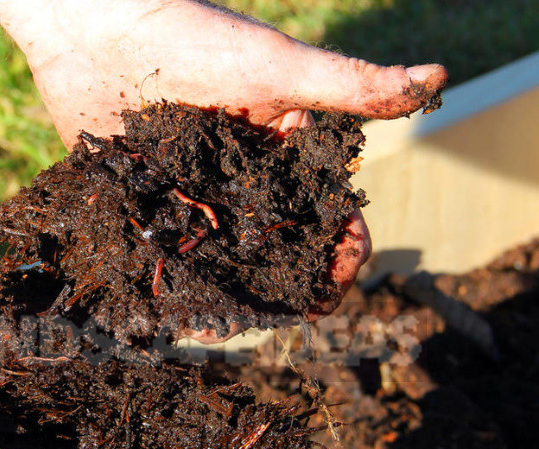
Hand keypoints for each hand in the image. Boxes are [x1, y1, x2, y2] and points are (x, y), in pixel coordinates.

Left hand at [0, 0, 445, 336]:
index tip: (335, 290)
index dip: (342, 255)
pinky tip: (183, 315)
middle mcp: (246, 183)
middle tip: (288, 316)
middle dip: (290, 287)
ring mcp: (199, 198)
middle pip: (280, 250)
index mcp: (285, 156)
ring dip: (238, 297)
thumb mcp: (280, 68)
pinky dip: (181, 287)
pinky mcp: (152, 204)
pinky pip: (171, 256)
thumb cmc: (197, 39)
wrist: (99, 31)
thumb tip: (439, 77)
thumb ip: (352, 86)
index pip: (328, 215)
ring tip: (234, 326)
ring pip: (229, 262)